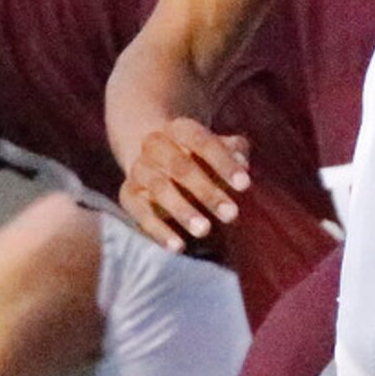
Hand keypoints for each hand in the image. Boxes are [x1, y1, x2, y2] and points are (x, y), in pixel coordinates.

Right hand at [119, 116, 251, 255]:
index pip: (203, 142)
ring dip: (182, 211)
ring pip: (159, 188)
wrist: (155, 157)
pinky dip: (158, 230)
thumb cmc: (200, 156)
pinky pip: (140, 212)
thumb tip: (242, 163)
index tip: (246, 186)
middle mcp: (155, 144)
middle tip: (232, 215)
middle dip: (207, 192)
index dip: (224, 163)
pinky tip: (178, 247)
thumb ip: (234, 151)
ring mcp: (139, 169)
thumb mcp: (218, 148)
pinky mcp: (128, 194)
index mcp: (180, 129)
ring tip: (205, 231)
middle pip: (180, 167)